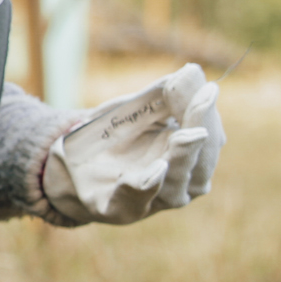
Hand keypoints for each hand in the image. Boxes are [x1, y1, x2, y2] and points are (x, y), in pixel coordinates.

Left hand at [43, 63, 224, 224]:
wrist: (70, 164)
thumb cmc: (113, 136)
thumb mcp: (138, 109)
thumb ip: (165, 94)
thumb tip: (193, 71)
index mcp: (191, 162)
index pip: (210, 139)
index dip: (207, 114)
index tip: (208, 88)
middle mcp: (179, 187)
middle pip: (197, 162)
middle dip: (200, 130)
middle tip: (203, 99)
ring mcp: (150, 202)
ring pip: (173, 182)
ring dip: (181, 157)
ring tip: (187, 133)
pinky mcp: (117, 210)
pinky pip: (133, 200)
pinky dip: (144, 186)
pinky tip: (157, 168)